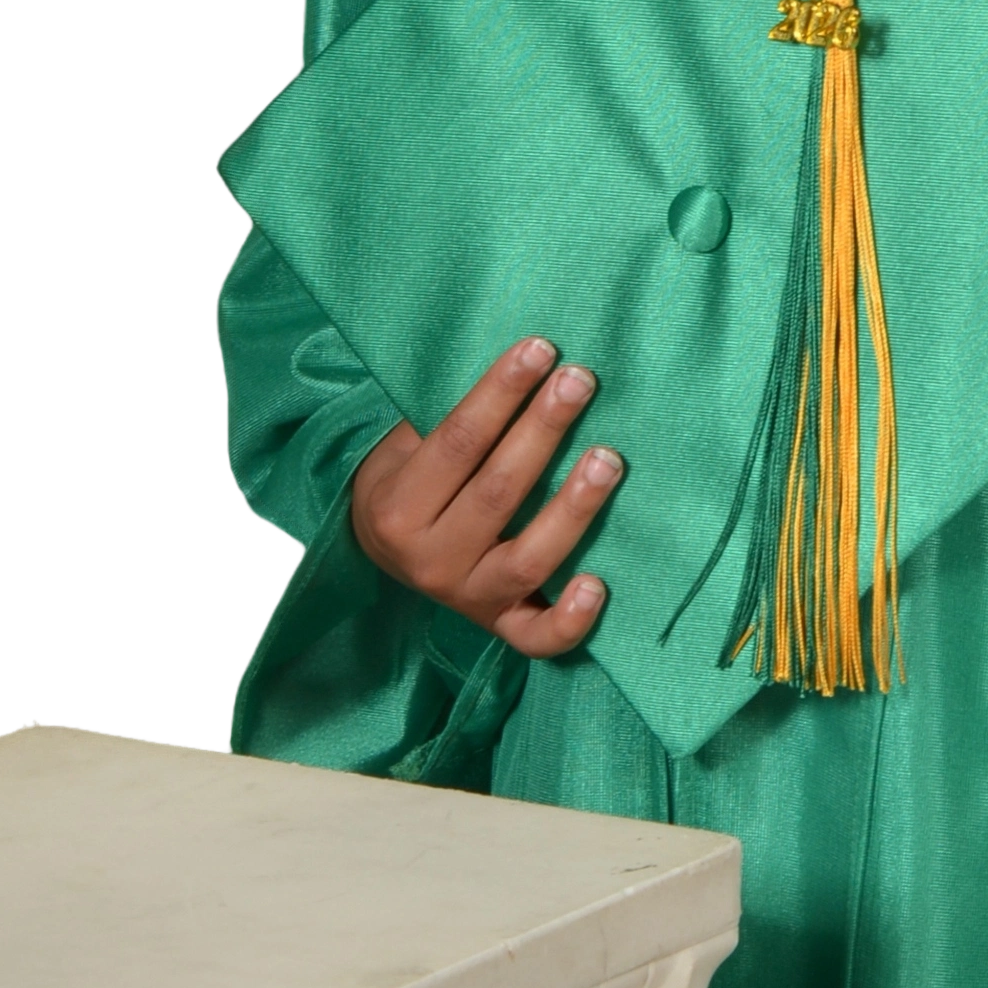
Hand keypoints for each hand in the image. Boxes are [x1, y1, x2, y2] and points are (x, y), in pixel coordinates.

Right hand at [350, 337, 620, 657]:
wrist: (379, 554)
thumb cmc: (408, 479)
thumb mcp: (404, 447)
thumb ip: (452, 419)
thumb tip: (528, 362)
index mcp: (398, 508)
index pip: (458, 441)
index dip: (501, 392)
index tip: (541, 348)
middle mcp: (430, 561)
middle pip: (497, 492)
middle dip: (543, 430)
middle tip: (581, 381)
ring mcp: (467, 600)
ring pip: (527, 560)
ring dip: (572, 508)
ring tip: (608, 459)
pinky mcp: (500, 628)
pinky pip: (537, 638)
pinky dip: (569, 620)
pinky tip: (599, 584)